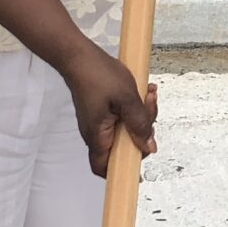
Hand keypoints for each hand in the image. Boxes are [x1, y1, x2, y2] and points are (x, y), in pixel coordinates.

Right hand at [63, 45, 157, 176]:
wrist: (78, 55)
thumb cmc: (97, 74)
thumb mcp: (127, 98)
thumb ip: (140, 124)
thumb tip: (148, 147)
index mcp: (98, 136)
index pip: (105, 169)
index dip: (123, 171)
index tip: (142, 159)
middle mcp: (96, 134)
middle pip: (123, 147)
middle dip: (143, 130)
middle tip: (149, 106)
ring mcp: (98, 122)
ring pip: (126, 130)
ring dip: (141, 115)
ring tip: (148, 93)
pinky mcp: (102, 112)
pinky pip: (122, 117)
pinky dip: (133, 108)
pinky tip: (142, 92)